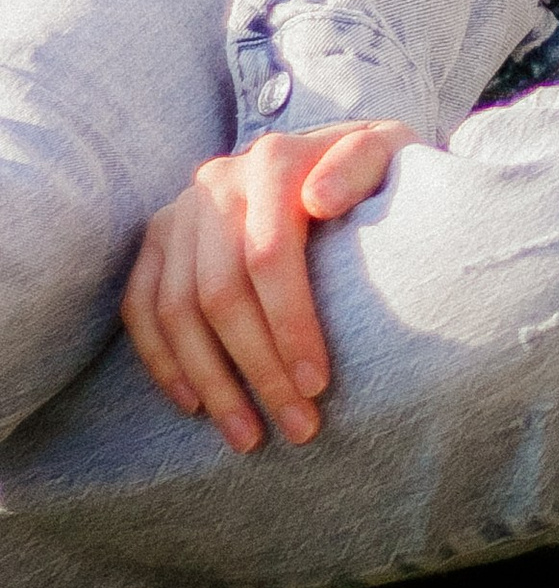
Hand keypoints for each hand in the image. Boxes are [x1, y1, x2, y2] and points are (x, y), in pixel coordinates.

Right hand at [121, 121, 417, 450]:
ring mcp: (179, 211)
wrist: (330, 154)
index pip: (267, 256)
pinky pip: (141, 309)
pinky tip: (195, 406)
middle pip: (220, 294)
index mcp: (272, 161)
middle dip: (259, 370)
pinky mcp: (156, 239)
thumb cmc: (372, 169)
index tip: (318, 385)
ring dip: (211, 383)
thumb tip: (318, 200)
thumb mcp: (387, 150)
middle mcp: (217, 182)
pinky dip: (163, 363)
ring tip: (250, 436)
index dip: (289, 325)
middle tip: (298, 426)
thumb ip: (361, 164)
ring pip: (176, 311)